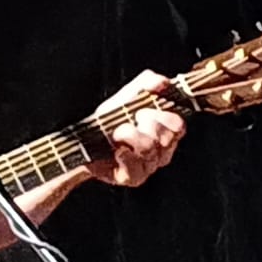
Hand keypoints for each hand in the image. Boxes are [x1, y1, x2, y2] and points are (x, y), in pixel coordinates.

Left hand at [89, 69, 185, 187]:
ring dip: (130, 135)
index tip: (142, 111)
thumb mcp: (127, 96)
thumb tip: (163, 82)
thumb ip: (147, 83)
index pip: (178, 126)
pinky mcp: (132, 178)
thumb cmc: (109, 120)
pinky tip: (116, 150)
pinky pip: (135, 168)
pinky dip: (123, 155)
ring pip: (149, 150)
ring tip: (116, 133)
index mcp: (165, 133)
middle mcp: (161, 153)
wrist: (83, 141)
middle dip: (146, 124)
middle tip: (130, 121)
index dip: (163, 116)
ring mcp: (148, 168)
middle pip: (166, 138)